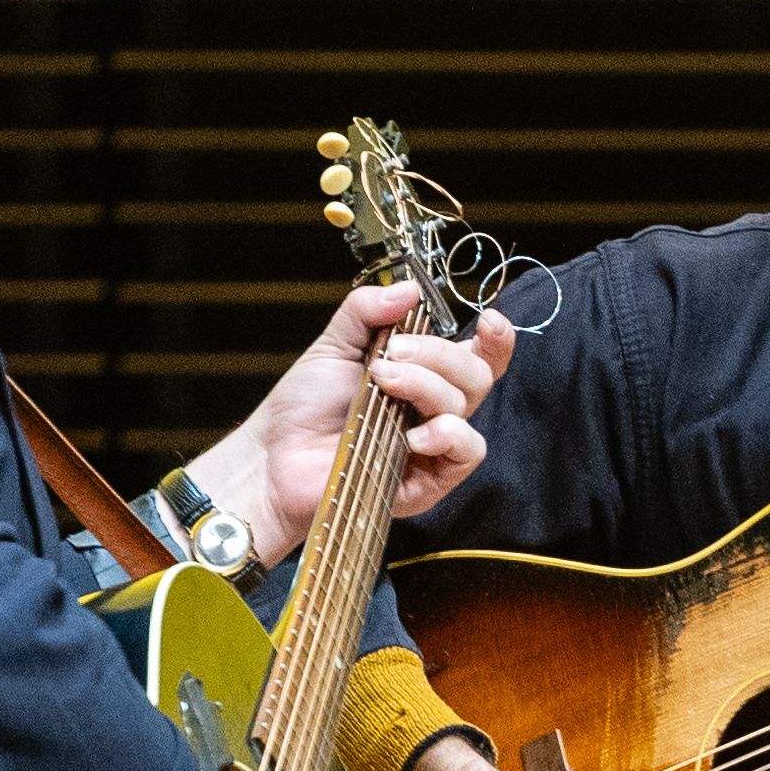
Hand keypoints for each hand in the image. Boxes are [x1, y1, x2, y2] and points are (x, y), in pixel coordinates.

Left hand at [200, 282, 515, 559]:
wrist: (274, 456)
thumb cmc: (303, 408)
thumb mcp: (333, 345)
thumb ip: (367, 310)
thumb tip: (409, 288)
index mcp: (421, 376)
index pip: (477, 357)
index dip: (495, 340)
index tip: (489, 320)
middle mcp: (433, 410)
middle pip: (475, 374)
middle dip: (438, 354)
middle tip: (389, 354)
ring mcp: (433, 446)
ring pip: (467, 406)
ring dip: (428, 386)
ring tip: (382, 383)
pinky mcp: (428, 482)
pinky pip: (466, 452)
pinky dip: (446, 434)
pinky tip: (411, 434)